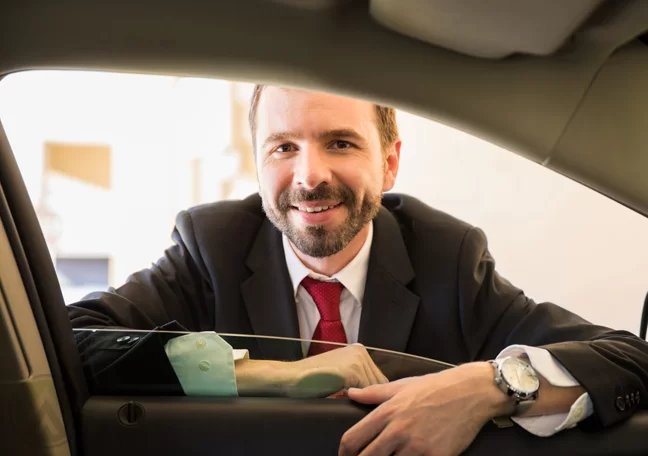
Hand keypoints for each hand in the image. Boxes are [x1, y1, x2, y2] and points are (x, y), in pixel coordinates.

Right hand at [287, 343, 388, 397]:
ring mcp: (357, 360)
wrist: (291, 378)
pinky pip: (365, 394)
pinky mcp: (352, 371)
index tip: (362, 402)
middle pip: (379, 383)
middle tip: (355, 405)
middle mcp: (360, 351)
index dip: (371, 393)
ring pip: (374, 390)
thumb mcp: (339, 372)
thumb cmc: (311, 379)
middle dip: (369, 397)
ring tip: (347, 403)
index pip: (377, 377)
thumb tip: (374, 395)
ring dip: (363, 400)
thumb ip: (356, 377)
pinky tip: (343, 401)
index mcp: (358, 350)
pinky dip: (356, 402)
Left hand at [339, 362, 510, 455]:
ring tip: (393, 455)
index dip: (344, 453)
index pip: (353, 439)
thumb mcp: (401, 386)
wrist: (470, 392)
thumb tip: (351, 394)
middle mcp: (398, 431)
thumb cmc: (435, 387)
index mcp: (386, 412)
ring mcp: (416, 447)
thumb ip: (373, 393)